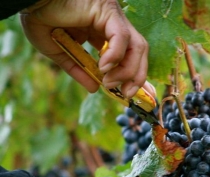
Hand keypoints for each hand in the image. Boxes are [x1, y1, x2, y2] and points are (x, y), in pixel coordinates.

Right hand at [20, 0, 152, 97]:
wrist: (29, 0)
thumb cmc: (41, 19)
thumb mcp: (62, 53)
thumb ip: (79, 70)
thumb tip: (94, 89)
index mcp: (103, 33)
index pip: (129, 56)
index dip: (135, 75)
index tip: (131, 93)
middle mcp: (113, 25)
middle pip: (139, 52)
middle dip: (137, 76)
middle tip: (126, 94)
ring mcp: (112, 17)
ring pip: (137, 46)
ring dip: (128, 70)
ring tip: (109, 82)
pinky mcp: (106, 11)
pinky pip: (120, 37)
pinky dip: (115, 56)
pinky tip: (103, 67)